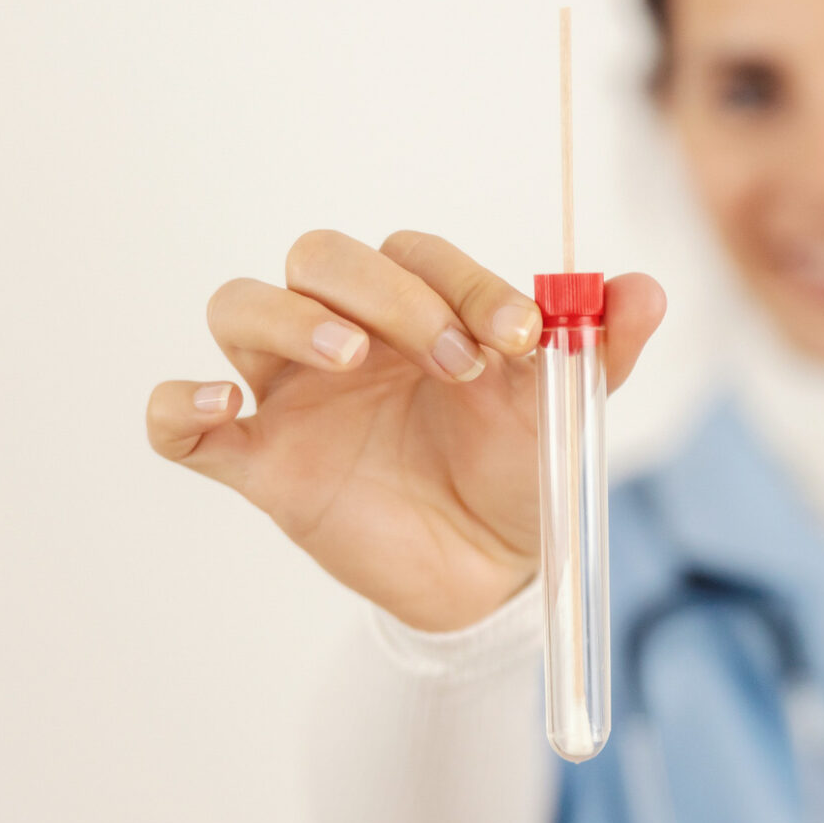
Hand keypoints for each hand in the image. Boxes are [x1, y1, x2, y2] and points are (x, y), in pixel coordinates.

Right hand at [146, 229, 665, 631]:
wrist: (493, 568)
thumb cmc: (519, 466)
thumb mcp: (568, 409)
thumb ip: (603, 347)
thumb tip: (647, 289)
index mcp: (417, 306)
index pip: (414, 254)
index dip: (464, 282)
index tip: (524, 337)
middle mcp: (345, 333)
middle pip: (319, 258)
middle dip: (386, 292)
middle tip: (455, 360)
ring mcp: (292, 395)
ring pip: (241, 306)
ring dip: (289, 317)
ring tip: (352, 357)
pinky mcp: (258, 463)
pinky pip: (177, 421)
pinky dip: (183, 405)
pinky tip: (228, 409)